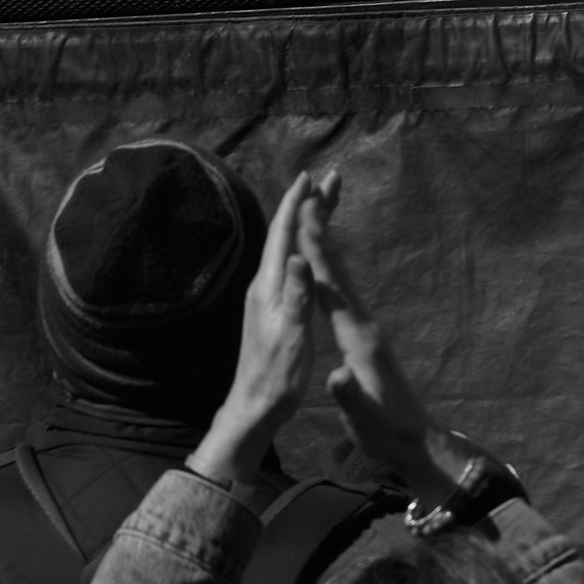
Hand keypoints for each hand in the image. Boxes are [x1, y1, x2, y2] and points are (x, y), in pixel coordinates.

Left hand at [187, 171, 318, 486]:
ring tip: (323, 202)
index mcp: (269, 286)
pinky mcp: (271, 306)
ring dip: (304, 221)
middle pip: (285, 234)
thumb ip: (296, 296)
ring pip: (287, 246)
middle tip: (328, 181)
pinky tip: (309, 248)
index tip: (311, 178)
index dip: (297, 205)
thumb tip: (298, 255)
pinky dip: (303, 244)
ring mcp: (266, 295)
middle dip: (305, 205)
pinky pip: (288, 262)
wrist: (255, 405)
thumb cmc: (276, 376)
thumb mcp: (292, 337)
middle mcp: (264, 284)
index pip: (283, 235)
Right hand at [297, 176, 429, 473]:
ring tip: (314, 214)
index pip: (331, 287)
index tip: (304, 215)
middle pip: (338, 270)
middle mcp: (364, 325)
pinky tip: (324, 265)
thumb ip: (348, 396)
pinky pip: (343, 292)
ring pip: (342, 278)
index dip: (317, 251)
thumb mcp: (364, 420)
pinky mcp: (365, 337)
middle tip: (309, 194)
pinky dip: (331, 269)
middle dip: (322, 232)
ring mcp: (366, 329)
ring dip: (327, 245)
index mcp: (359, 339)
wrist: (417, 443)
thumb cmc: (387, 434)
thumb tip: (335, 375)